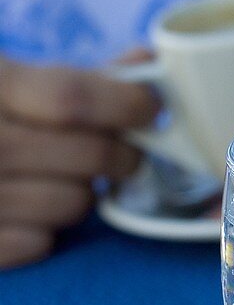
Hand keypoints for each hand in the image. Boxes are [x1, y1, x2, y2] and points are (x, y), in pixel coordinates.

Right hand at [0, 51, 158, 268]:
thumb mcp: (0, 80)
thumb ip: (69, 75)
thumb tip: (145, 61)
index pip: (70, 98)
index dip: (124, 101)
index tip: (149, 107)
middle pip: (84, 154)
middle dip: (119, 154)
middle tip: (123, 154)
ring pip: (72, 203)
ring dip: (81, 193)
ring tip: (62, 180)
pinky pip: (38, 243)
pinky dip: (44, 231)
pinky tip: (26, 210)